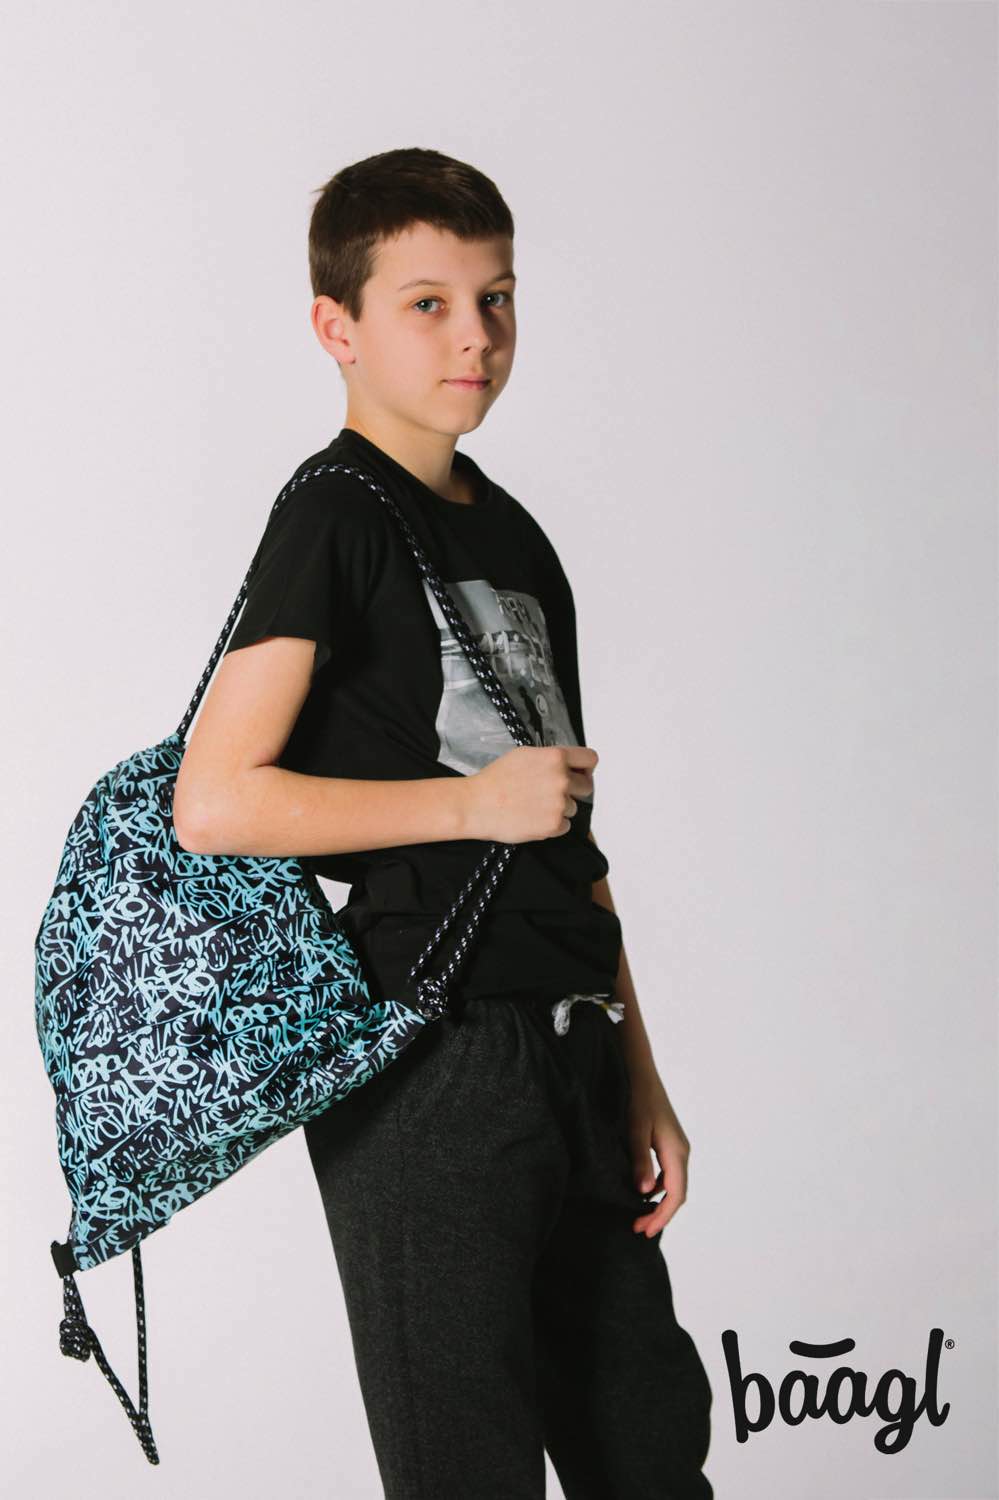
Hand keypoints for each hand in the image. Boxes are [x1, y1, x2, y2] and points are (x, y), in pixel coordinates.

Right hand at [462, 744, 597, 843]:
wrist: (477, 805)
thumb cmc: (495, 780)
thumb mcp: (525, 755)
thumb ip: (551, 758)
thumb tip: (568, 764)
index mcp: (556, 757)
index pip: (590, 759)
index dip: (586, 768)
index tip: (581, 774)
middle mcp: (562, 779)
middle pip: (587, 787)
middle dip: (573, 790)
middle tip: (552, 794)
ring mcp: (559, 803)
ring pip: (573, 808)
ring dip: (558, 808)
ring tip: (533, 806)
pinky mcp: (554, 824)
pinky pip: (564, 825)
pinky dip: (552, 825)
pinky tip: (532, 818)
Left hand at [626, 1066, 690, 1237]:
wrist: (641, 1072)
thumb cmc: (637, 1098)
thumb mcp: (635, 1130)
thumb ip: (640, 1161)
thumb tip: (644, 1192)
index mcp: (676, 1151)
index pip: (676, 1195)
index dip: (662, 1216)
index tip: (644, 1230)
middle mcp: (681, 1152)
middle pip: (677, 1193)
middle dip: (660, 1214)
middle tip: (638, 1228)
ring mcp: (676, 1147)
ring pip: (673, 1184)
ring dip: (658, 1202)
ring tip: (638, 1214)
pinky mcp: (669, 1143)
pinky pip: (668, 1173)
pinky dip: (657, 1187)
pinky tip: (640, 1190)